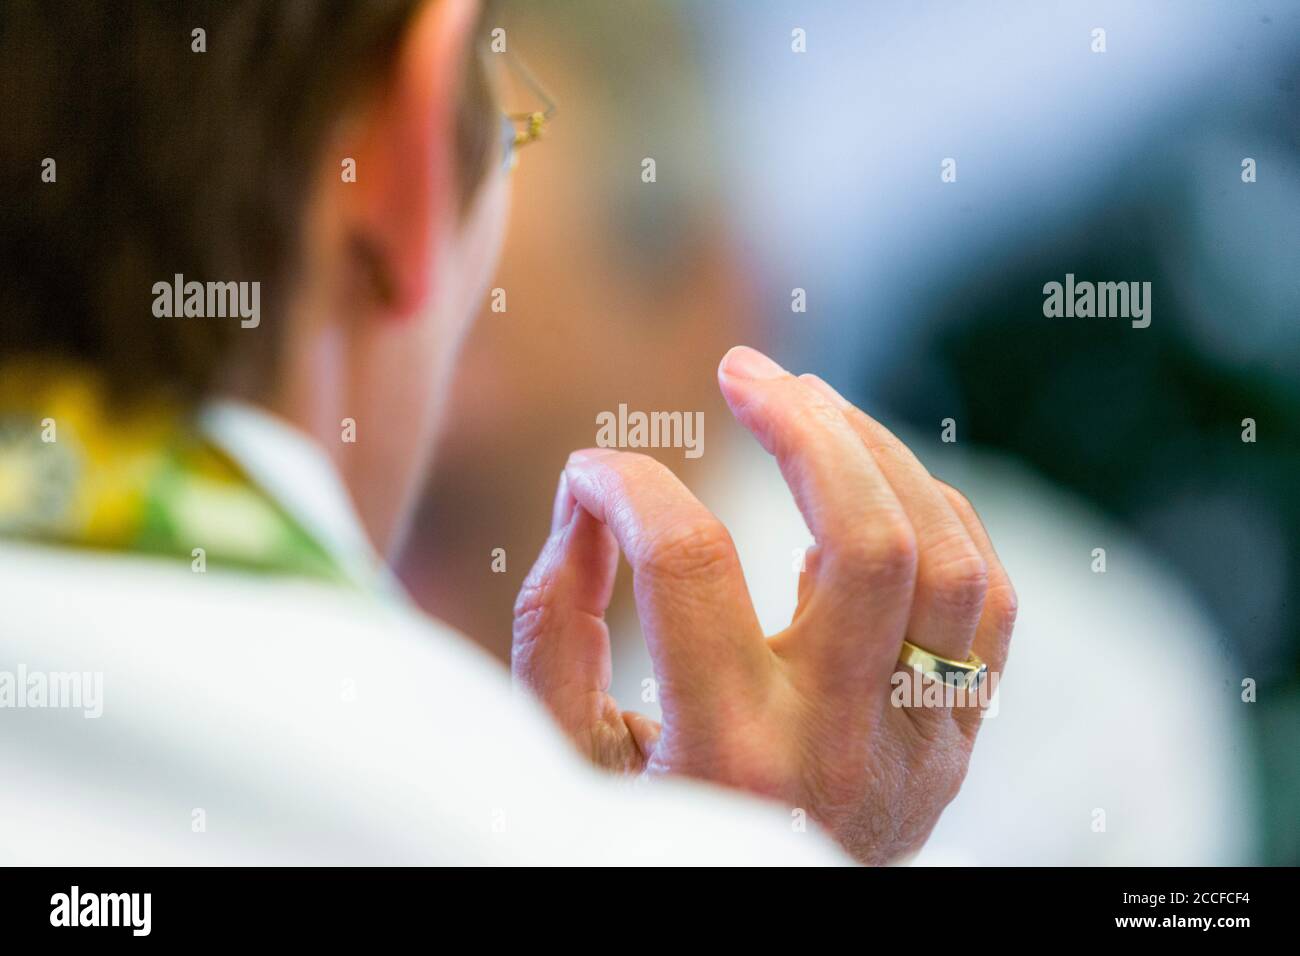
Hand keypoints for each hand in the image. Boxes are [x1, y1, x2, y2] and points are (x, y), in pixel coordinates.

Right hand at [511, 346, 1015, 863]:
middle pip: (866, 540)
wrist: (747, 927)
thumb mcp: (566, 755)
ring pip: (948, 555)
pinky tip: (871, 483)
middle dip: (802, 426)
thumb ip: (560, 626)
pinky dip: (936, 516)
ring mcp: (917, 746)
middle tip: (741, 369)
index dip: (625, 486)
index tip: (591, 474)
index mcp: (726, 757)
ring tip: (809, 403)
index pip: (686, 566)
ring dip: (878, 453)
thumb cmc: (638, 838)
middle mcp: (839, 749)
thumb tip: (589, 497)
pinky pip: (987, 599)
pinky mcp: (954, 740)